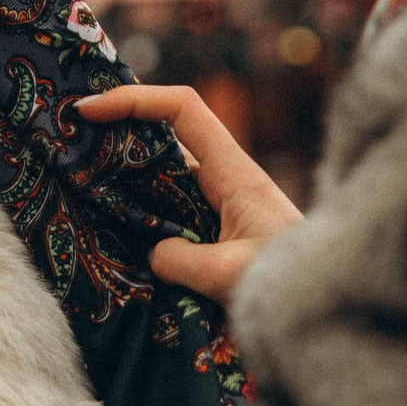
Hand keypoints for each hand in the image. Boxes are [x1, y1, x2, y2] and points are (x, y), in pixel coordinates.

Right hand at [75, 84, 302, 302]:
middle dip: (120, 132)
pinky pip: (175, 211)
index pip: (183, 109)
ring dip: (128, 178)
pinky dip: (145, 213)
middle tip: (71, 143)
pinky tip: (119, 235)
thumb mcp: (232, 276)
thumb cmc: (295, 285)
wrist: (335, 306)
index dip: (135, 98)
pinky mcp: (222, 233)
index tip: (90, 111)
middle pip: (167, 135)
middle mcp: (229, 179)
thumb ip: (183, 261)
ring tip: (82, 190)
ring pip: (166, 176)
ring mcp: (225, 205)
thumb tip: (155, 252)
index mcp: (236, 172)